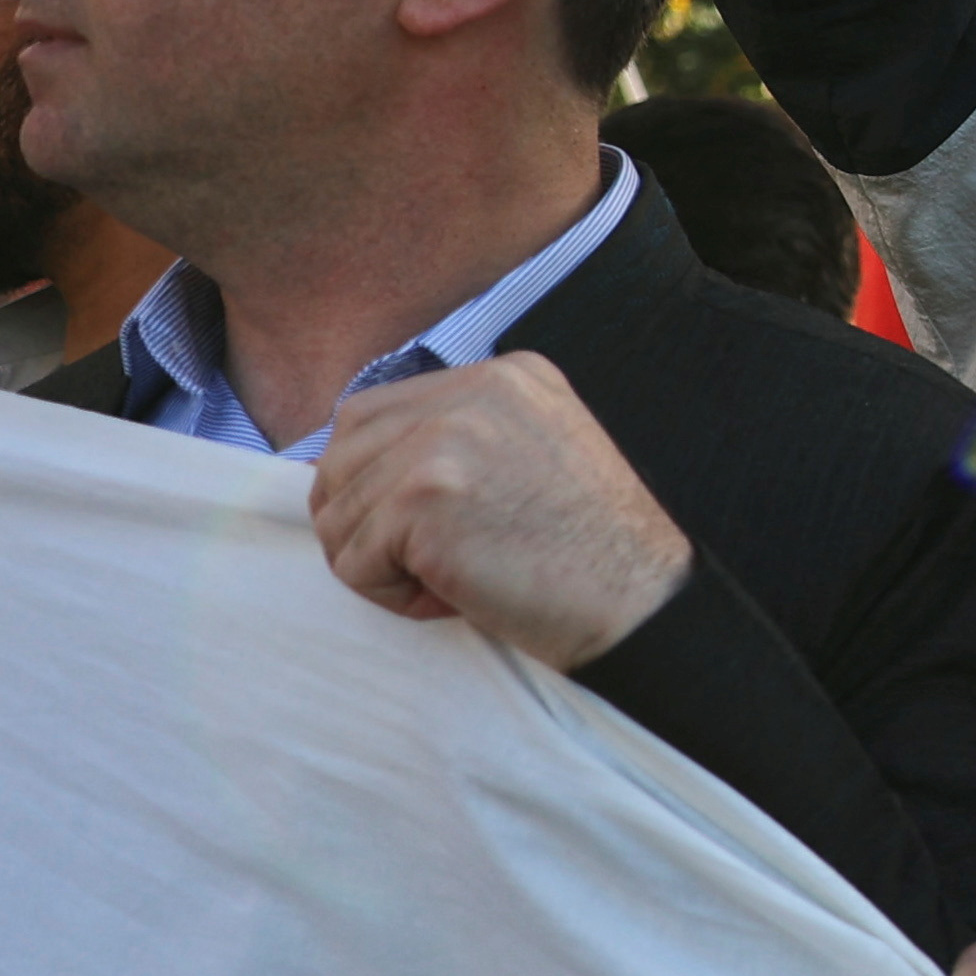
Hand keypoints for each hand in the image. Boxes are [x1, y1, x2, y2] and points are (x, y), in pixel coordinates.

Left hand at [309, 354, 693, 668]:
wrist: (637, 599)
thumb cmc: (589, 550)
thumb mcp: (535, 452)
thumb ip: (460, 435)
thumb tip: (345, 467)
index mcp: (503, 376)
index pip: (370, 414)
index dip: (371, 482)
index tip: (427, 528)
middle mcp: (472, 392)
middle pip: (340, 458)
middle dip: (364, 523)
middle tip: (432, 562)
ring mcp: (444, 441)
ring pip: (339, 513)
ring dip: (379, 564)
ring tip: (450, 579)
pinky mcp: (422, 499)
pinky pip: (352, 562)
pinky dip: (390, 596)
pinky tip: (451, 597)